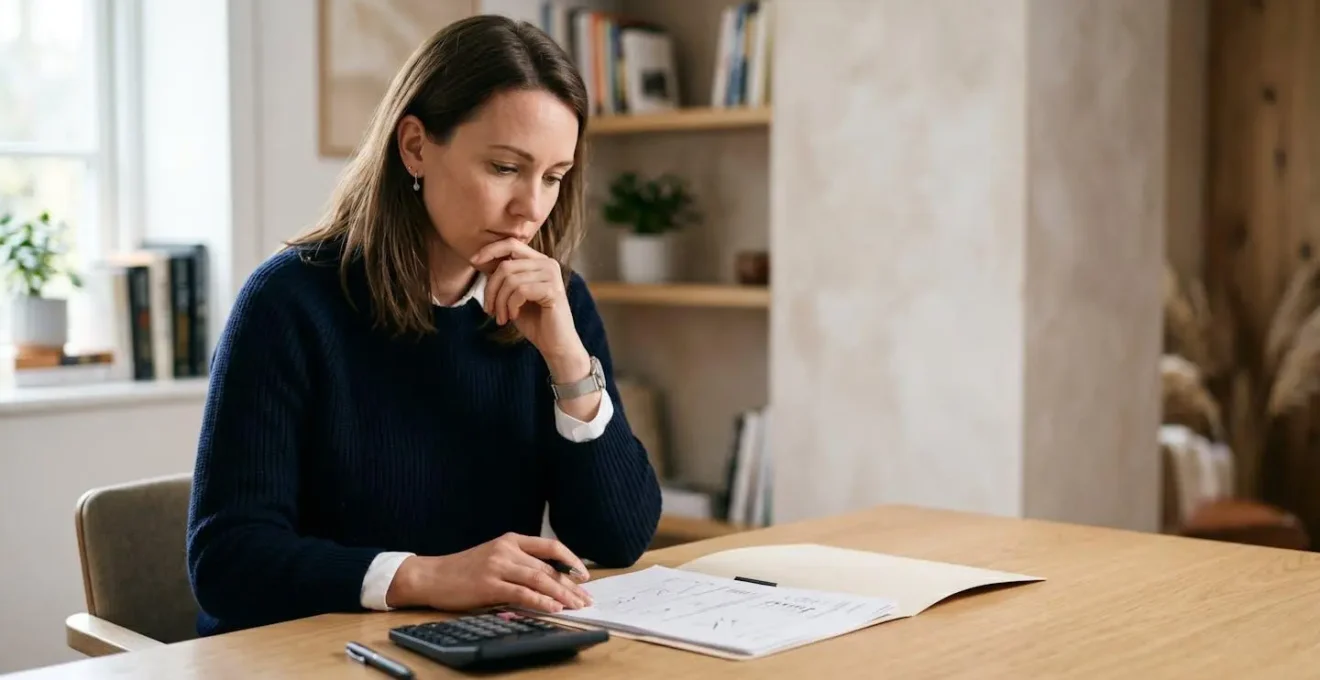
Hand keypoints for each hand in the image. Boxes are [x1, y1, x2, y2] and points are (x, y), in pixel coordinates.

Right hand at [386, 533, 593, 612]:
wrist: (431, 575)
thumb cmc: (464, 570)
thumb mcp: (494, 557)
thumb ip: (520, 563)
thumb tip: (551, 579)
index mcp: (511, 540)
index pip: (550, 547)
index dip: (571, 560)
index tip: (585, 575)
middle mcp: (507, 550)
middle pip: (548, 567)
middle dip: (570, 584)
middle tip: (586, 598)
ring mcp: (498, 566)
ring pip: (539, 579)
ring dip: (561, 594)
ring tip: (576, 606)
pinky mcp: (489, 584)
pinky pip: (522, 593)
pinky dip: (540, 601)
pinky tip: (553, 607)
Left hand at [471, 239, 588, 374]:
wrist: (555, 344)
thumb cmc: (534, 320)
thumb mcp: (513, 295)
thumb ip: (503, 277)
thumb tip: (480, 260)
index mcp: (539, 261)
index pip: (511, 244)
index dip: (490, 250)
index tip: (473, 261)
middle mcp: (548, 263)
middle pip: (506, 265)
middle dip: (491, 289)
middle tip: (489, 310)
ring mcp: (552, 275)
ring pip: (510, 280)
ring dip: (499, 302)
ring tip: (501, 317)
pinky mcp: (553, 290)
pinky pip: (520, 291)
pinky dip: (511, 306)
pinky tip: (513, 317)